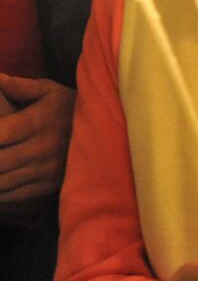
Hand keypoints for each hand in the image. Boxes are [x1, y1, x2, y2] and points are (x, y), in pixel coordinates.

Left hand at [0, 74, 75, 203]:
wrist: (105, 132)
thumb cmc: (68, 108)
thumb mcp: (49, 91)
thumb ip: (21, 87)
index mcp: (40, 121)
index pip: (2, 132)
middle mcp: (44, 147)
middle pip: (0, 160)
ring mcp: (47, 169)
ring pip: (4, 180)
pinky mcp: (49, 185)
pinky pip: (15, 193)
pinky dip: (0, 191)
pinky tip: (0, 177)